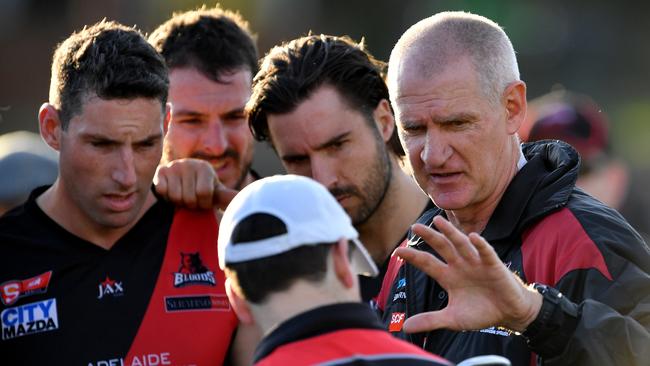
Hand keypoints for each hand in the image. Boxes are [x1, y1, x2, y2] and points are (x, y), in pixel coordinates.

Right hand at [154, 158, 237, 209]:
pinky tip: (172, 192)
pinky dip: (167, 197)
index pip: (204, 194)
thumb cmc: (203, 188)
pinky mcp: (160, 171)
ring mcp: (174, 166)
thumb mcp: (216, 192)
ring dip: (179, 202)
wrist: (184, 182)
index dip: (204, 203)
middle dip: (192, 204)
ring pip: (175, 196)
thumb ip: (228, 196)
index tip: (204, 200)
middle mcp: (189, 163)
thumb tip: (243, 199)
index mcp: (205, 168)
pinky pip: (162, 191)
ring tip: (183, 196)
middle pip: (190, 198)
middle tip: (192, 199)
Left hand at [395, 215, 541, 332]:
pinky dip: (481, 245)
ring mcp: (476, 263)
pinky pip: (486, 253)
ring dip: (451, 232)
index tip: (397, 251)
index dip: (413, 257)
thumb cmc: (481, 312)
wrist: (509, 314)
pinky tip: (473, 237)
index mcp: (448, 277)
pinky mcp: (494, 266)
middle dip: (429, 237)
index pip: (427, 263)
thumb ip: (430, 320)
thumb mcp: (452, 318)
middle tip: (414, 226)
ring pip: (461, 244)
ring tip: (438, 221)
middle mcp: (460, 266)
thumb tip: (404, 327)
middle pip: (441, 247)